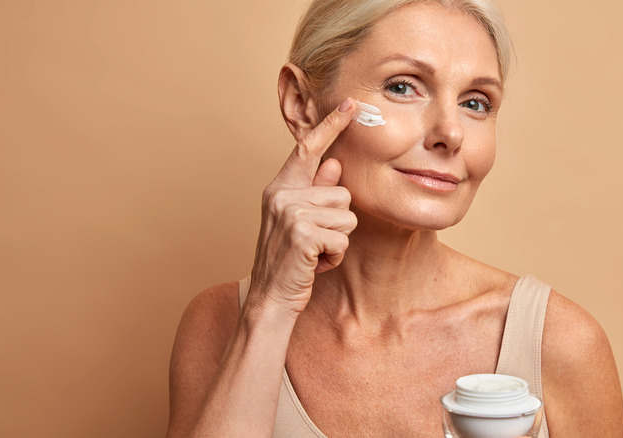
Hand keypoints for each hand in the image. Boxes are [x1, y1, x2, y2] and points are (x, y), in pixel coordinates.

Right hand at [248, 98, 358, 313]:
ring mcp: (290, 214)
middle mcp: (282, 195)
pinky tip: (314, 264)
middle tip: (314, 242)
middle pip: (342, 193)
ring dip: (337, 241)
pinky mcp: (303, 234)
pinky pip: (343, 240)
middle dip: (338, 223)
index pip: (308, 149)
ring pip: (347, 217)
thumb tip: (335, 163)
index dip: (331, 125)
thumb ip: (314, 192)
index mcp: (280, 187)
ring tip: (314, 253)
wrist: (270, 298)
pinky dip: (334, 257)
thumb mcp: (299, 221)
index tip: (352, 104)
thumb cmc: (288, 260)